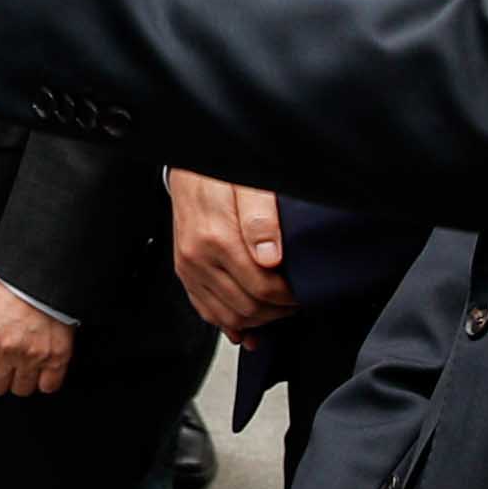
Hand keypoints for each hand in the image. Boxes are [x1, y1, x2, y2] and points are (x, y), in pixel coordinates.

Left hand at [0, 276, 74, 395]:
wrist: (46, 274)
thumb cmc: (15, 280)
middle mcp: (3, 349)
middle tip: (2, 368)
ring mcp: (30, 356)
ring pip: (20, 390)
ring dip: (21, 380)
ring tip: (24, 367)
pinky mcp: (55, 358)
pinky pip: (48, 386)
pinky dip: (45, 381)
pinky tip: (43, 370)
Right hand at [168, 173, 294, 337]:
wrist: (189, 162)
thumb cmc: (222, 172)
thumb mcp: (251, 184)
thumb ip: (262, 219)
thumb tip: (272, 257)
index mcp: (216, 238)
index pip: (261, 288)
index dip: (288, 297)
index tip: (303, 291)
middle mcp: (198, 257)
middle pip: (246, 307)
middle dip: (277, 311)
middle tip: (296, 300)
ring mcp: (188, 267)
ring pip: (226, 316)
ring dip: (257, 320)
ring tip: (278, 308)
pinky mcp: (184, 270)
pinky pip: (205, 310)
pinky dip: (229, 322)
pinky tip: (248, 325)